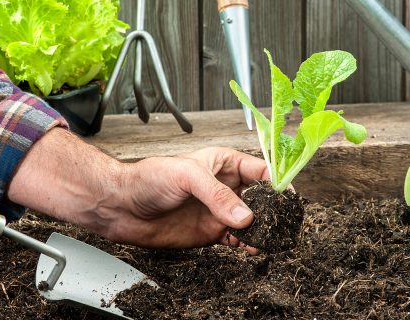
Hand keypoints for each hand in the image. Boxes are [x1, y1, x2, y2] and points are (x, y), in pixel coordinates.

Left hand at [102, 147, 268, 250]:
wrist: (122, 206)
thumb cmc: (148, 178)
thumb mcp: (187, 176)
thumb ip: (217, 195)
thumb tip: (244, 215)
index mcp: (223, 162)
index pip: (260, 169)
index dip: (276, 182)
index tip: (287, 196)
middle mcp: (224, 186)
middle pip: (261, 197)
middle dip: (274, 209)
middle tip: (282, 222)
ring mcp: (219, 210)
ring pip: (252, 220)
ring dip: (263, 230)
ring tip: (267, 238)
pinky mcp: (211, 231)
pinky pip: (238, 238)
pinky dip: (248, 244)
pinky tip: (250, 247)